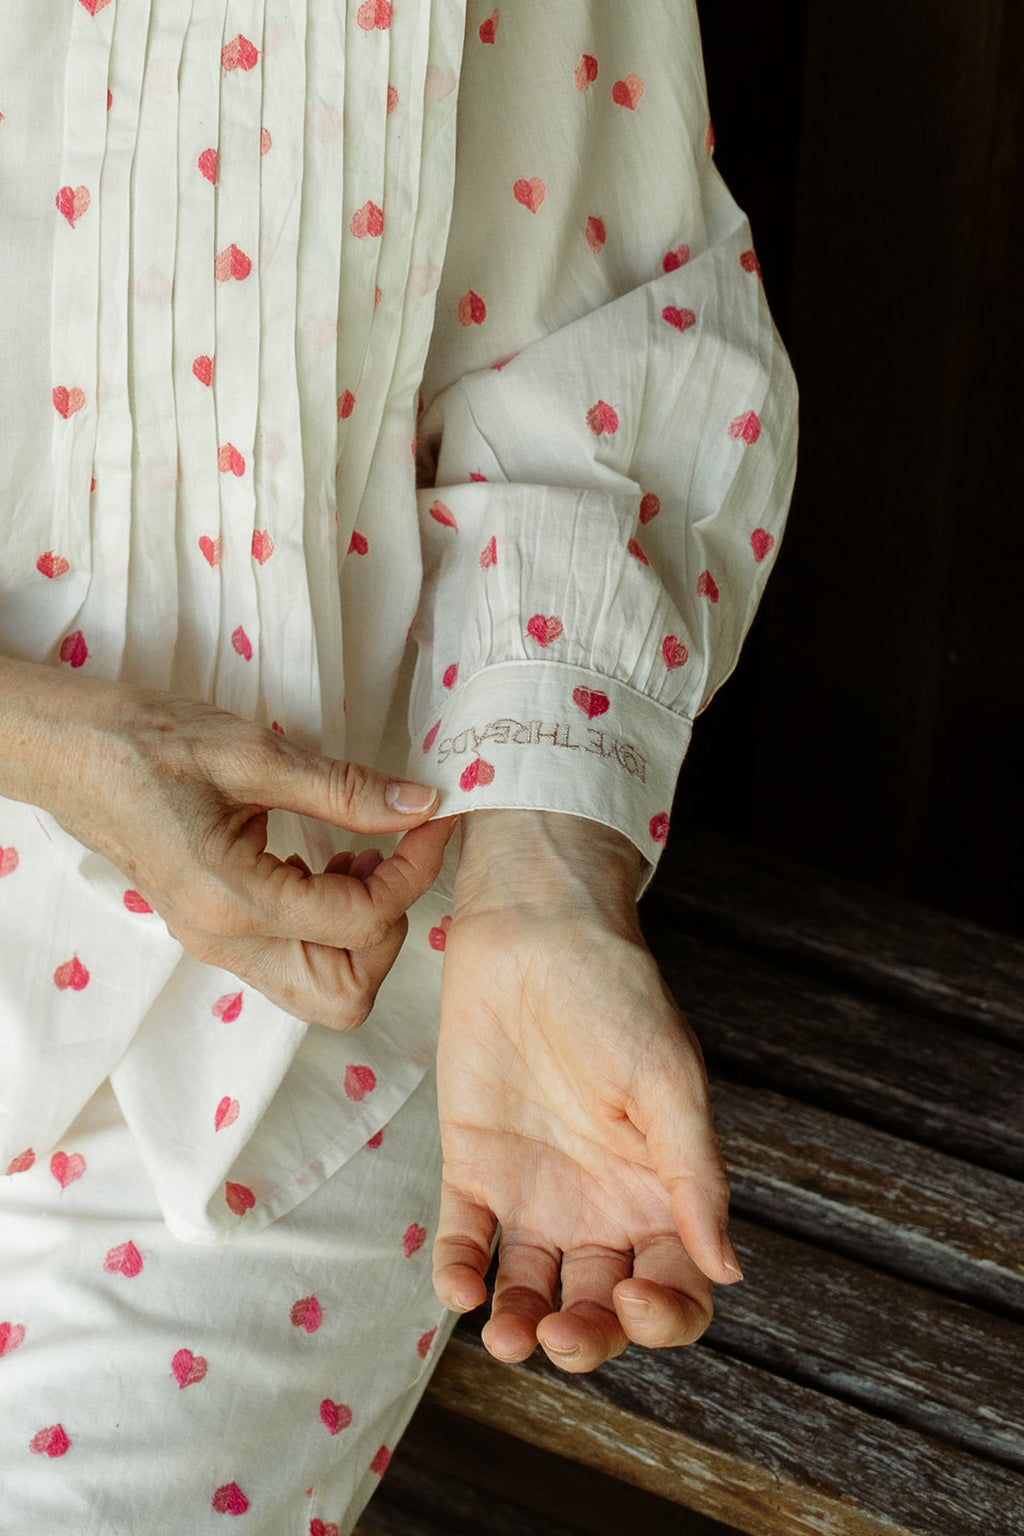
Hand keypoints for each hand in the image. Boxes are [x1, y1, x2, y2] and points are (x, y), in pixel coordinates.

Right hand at [0, 658, 450, 1027]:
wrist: (73, 751)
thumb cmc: (149, 744)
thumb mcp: (256, 754)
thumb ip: (345, 790)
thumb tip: (419, 805)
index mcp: (233, 901)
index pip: (362, 923)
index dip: (414, 873)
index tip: (430, 822)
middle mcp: (225, 942)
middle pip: (345, 995)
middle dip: (390, 931)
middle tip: (393, 857)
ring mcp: (218, 946)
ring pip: (324, 990)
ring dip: (363, 933)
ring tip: (361, 856)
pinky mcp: (218, 934)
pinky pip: (297, 962)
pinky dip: (334, 926)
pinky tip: (331, 862)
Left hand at [432, 810, 739, 1374]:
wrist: (533, 928)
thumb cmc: (615, 992)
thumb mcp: (668, 1081)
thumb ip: (693, 1177)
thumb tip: (726, 1269)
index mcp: (660, 1189)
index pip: (676, 1289)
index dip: (664, 1318)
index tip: (638, 1299)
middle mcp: (599, 1203)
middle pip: (600, 1306)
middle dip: (586, 1338)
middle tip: (563, 1334)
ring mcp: (535, 1190)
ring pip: (529, 1289)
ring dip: (519, 1326)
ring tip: (505, 1336)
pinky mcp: (473, 1167)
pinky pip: (466, 1241)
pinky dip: (459, 1275)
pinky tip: (460, 1288)